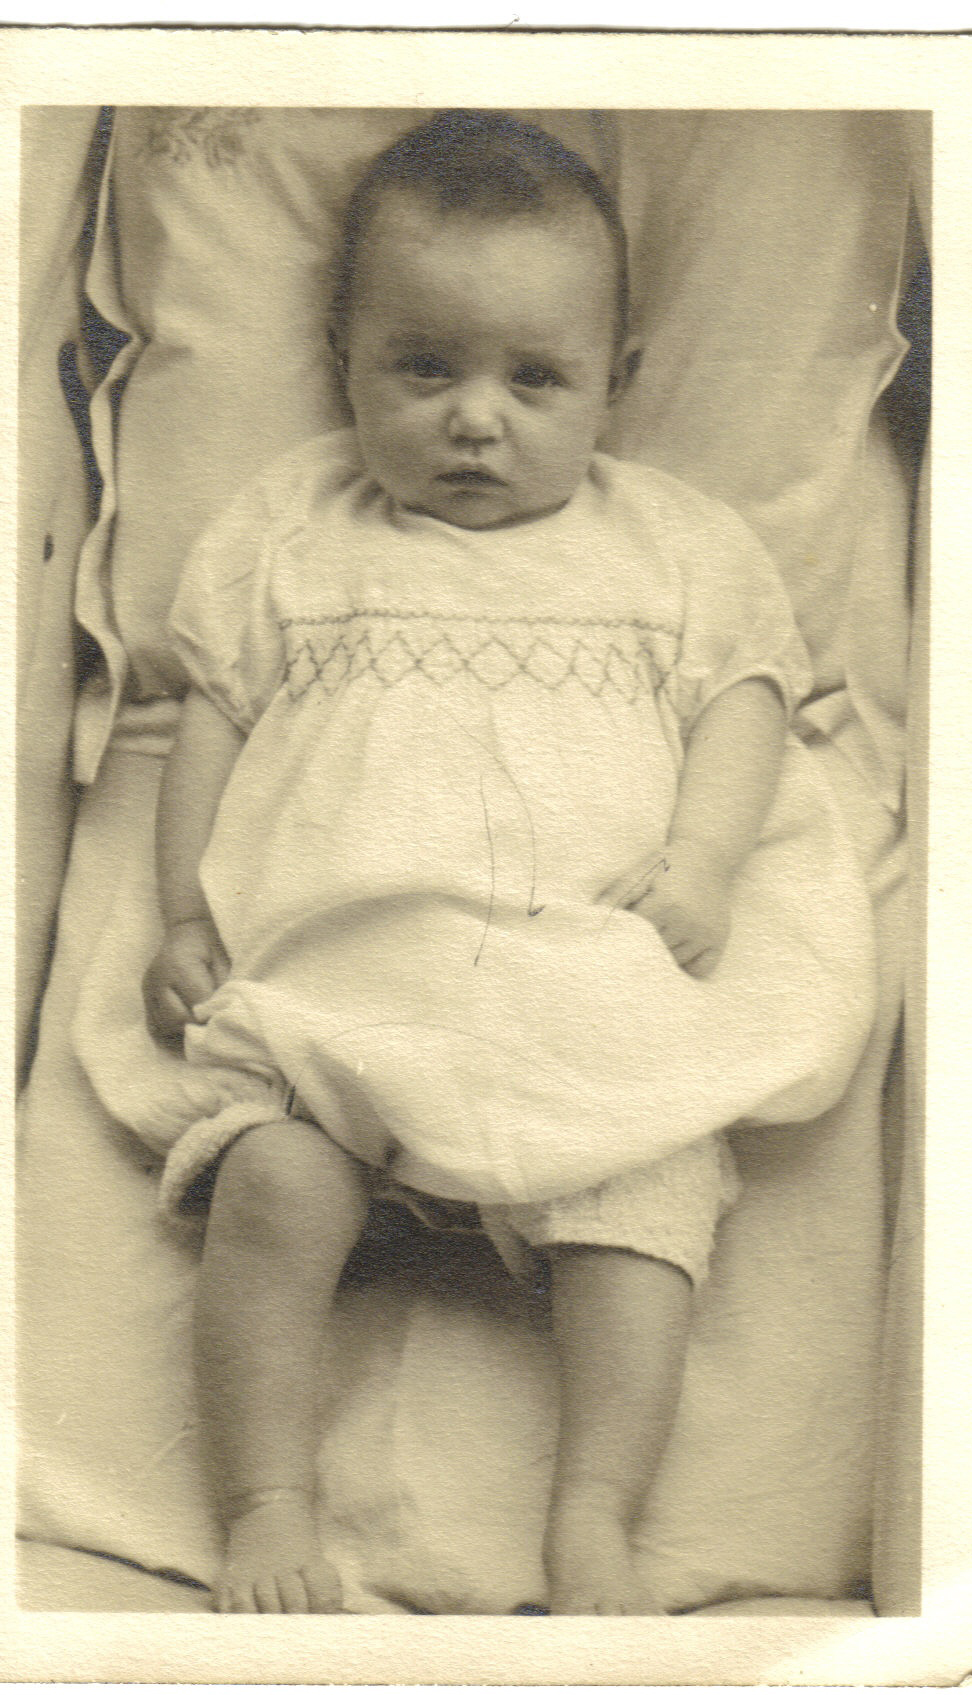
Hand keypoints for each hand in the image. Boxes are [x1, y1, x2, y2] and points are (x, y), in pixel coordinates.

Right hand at [142, 916, 229, 1043]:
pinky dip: (169, 1029)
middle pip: (176, 1018)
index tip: (221, 1019)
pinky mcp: (145, 995)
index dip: (210, 1016)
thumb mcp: (223, 967)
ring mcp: (148, 988)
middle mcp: (159, 978)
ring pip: (163, 1025)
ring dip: (181, 1030)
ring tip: (196, 1026)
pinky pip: (153, 1023)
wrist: (186, 931)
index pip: (196, 1004)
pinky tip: (182, 1026)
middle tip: (210, 1025)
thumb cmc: (210, 949)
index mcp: (180, 966)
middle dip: (195, 1025)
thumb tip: (221, 1018)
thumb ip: (221, 992)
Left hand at [622, 841, 732, 977]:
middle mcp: (689, 921)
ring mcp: (707, 933)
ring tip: (657, 937)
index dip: (622, 934)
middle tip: (634, 938)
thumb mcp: (641, 870)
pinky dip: (687, 966)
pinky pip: (700, 969)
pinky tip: (677, 949)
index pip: (635, 934)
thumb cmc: (669, 862)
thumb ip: (618, 893)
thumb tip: (596, 916)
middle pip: (652, 950)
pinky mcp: (720, 939)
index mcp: (667, 903)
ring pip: (673, 961)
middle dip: (640, 945)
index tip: (615, 933)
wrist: (708, 855)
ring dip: (661, 955)